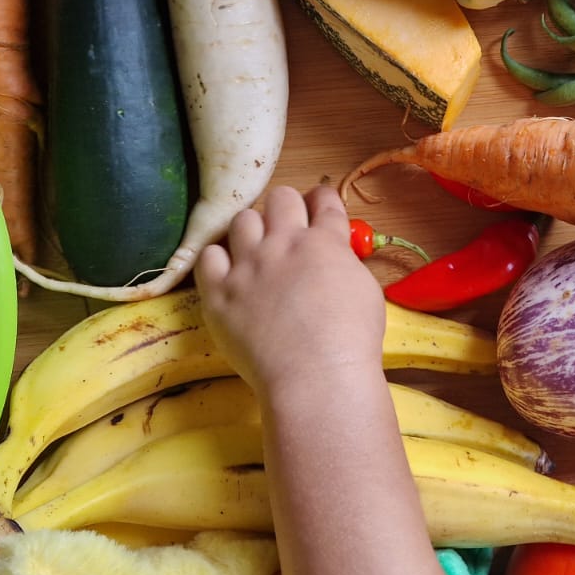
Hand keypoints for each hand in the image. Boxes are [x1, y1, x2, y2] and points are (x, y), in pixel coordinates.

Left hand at [195, 185, 386, 394]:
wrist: (316, 377)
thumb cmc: (351, 341)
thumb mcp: (365, 290)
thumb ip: (344, 262)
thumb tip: (333, 256)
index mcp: (325, 241)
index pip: (324, 200)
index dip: (322, 200)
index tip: (319, 208)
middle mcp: (284, 243)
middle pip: (281, 198)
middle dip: (288, 208)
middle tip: (289, 230)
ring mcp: (249, 265)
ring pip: (243, 220)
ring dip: (253, 230)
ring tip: (257, 252)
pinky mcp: (220, 292)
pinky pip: (209, 256)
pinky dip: (219, 260)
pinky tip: (230, 274)